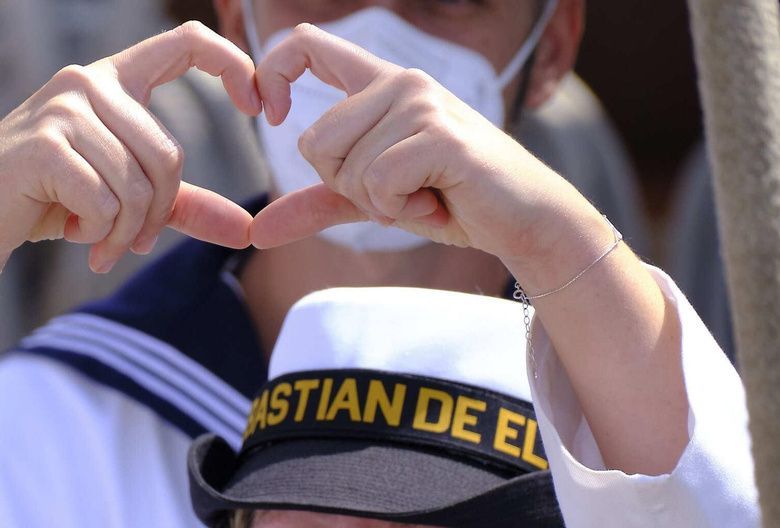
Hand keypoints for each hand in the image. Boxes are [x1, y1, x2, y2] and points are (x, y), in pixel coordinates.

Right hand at [0, 22, 261, 273]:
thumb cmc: (47, 200)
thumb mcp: (122, 199)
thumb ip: (182, 208)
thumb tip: (248, 232)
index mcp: (113, 80)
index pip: (187, 42)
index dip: (234, 67)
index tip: (261, 109)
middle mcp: (88, 83)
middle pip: (168, 155)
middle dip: (158, 216)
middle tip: (132, 244)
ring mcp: (63, 108)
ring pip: (137, 185)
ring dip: (125, 233)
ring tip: (98, 245)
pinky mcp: (43, 145)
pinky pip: (105, 200)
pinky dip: (98, 232)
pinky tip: (75, 236)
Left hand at [248, 24, 609, 287]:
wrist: (520, 219)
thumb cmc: (450, 200)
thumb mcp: (372, 200)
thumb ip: (318, 204)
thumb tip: (259, 231)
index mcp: (380, 85)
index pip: (306, 44)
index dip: (273, 74)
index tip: (271, 115)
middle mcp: (400, 82)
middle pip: (313, 141)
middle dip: (346, 186)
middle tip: (397, 191)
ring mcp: (422, 103)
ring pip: (346, 168)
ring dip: (378, 203)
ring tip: (423, 195)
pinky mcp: (439, 134)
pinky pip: (378, 184)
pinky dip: (399, 210)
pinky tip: (435, 203)